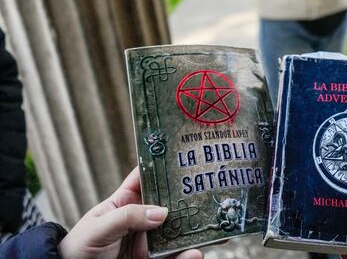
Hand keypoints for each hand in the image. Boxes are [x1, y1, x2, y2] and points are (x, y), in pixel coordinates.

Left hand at [58, 167, 203, 258]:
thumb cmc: (78, 249)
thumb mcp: (98, 228)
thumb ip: (127, 216)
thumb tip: (162, 212)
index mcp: (126, 201)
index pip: (147, 177)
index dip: (162, 166)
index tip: (183, 157)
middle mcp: (142, 218)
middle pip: (170, 203)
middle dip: (188, 197)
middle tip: (209, 191)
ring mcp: (150, 240)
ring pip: (177, 230)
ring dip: (194, 227)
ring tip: (209, 226)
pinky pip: (175, 256)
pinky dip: (187, 254)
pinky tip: (195, 252)